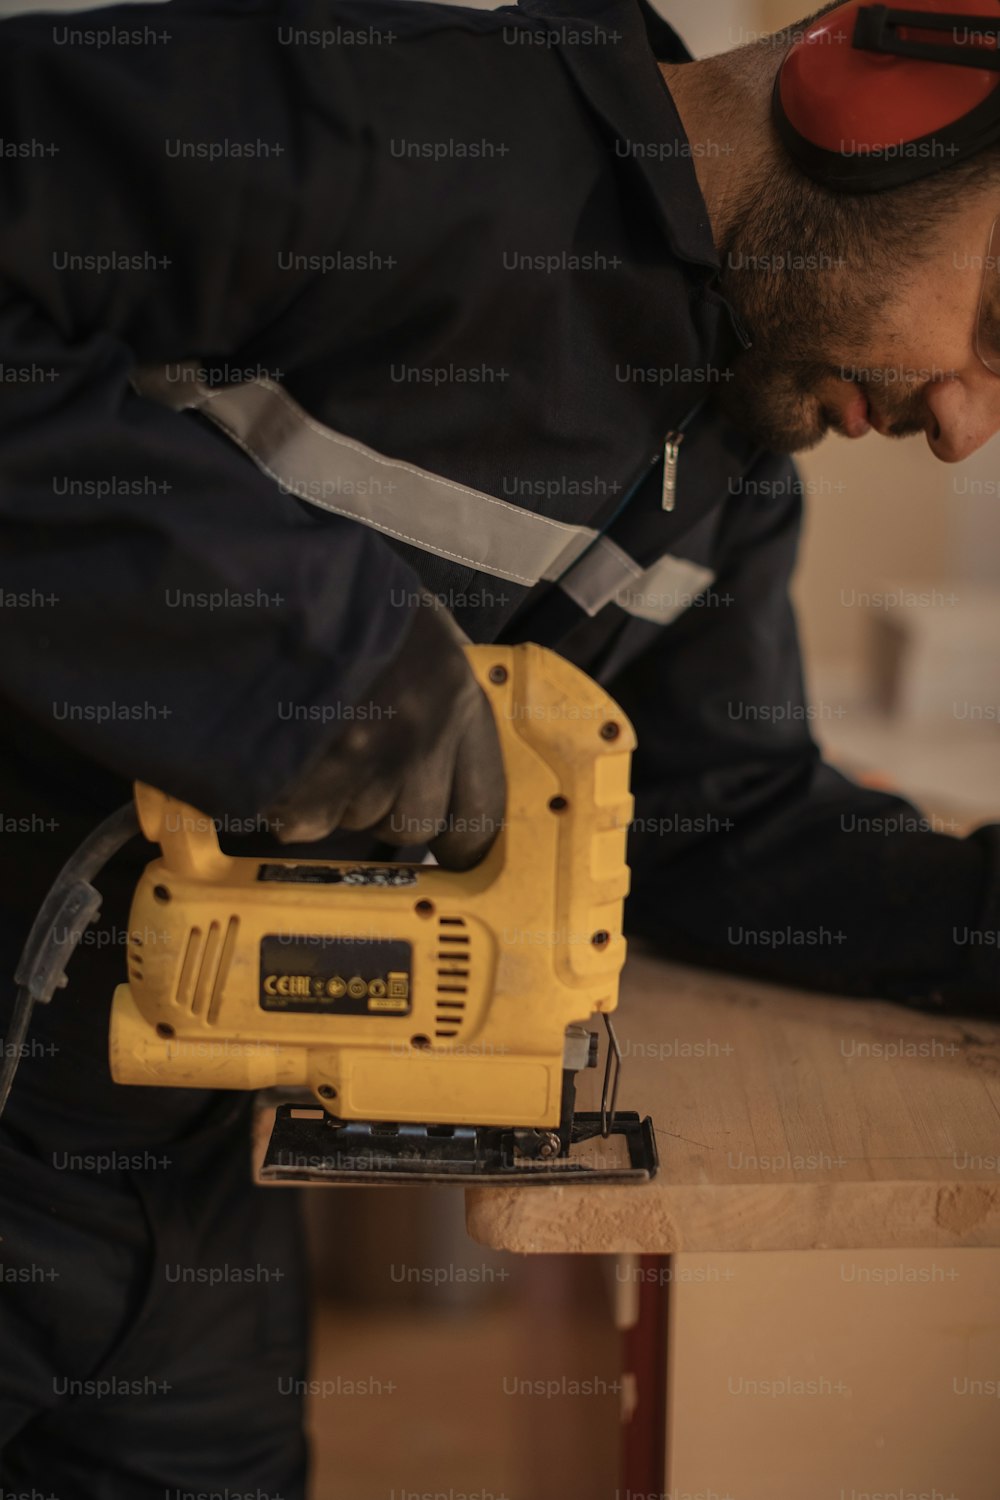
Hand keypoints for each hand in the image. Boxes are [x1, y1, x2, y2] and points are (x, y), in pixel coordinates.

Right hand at [265, 595, 504, 868]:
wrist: (270, 580)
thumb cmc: (350, 600)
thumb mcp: (425, 634)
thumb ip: (449, 699)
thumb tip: (455, 768)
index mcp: (459, 695)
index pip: (483, 803)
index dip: (466, 838)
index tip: (451, 848)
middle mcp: (422, 733)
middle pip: (414, 824)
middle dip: (384, 812)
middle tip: (356, 773)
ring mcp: (362, 756)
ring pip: (352, 822)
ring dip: (330, 801)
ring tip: (313, 747)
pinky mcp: (307, 772)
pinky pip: (298, 819)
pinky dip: (284, 803)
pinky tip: (280, 759)